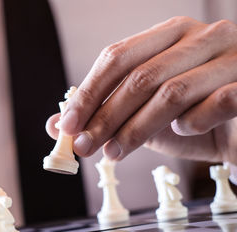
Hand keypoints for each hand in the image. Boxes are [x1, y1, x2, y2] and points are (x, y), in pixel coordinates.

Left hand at [46, 17, 236, 163]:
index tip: (67, 125)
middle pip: (139, 76)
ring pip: (171, 92)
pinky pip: (218, 102)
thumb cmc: (192, 120)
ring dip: (135, 129)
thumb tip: (55, 126)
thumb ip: (103, 116)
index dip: (89, 93)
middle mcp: (199, 37)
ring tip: (113, 154)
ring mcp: (231, 56)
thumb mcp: (141, 117)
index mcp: (168, 35)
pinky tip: (184, 131)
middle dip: (105, 116)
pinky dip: (194, 122)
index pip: (117, 57)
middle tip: (83, 147)